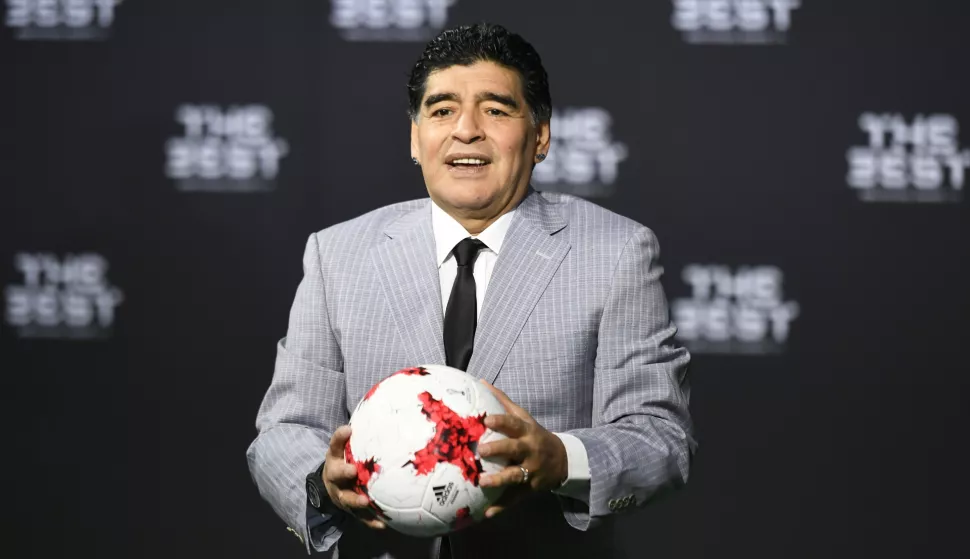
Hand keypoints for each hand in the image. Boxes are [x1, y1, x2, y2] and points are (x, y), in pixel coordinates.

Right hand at [323, 425, 385, 529]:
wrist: (334, 485)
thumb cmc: (347, 461)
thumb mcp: (348, 448)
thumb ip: (360, 434)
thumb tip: (380, 415)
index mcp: (335, 459)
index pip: (335, 445)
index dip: (339, 438)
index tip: (347, 430)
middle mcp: (335, 477)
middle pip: (336, 475)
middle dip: (343, 473)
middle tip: (353, 471)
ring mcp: (341, 494)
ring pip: (345, 498)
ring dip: (355, 500)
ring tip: (366, 502)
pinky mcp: (350, 510)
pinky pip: (359, 517)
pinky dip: (370, 521)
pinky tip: (382, 524)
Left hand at [476, 380, 568, 518]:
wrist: (563, 460)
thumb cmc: (535, 435)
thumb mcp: (525, 418)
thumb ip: (503, 402)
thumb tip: (481, 382)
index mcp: (528, 432)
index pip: (515, 424)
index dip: (502, 421)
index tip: (486, 419)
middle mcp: (530, 451)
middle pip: (515, 449)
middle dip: (499, 449)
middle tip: (482, 450)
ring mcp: (532, 471)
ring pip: (515, 476)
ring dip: (499, 480)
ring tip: (482, 482)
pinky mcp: (530, 488)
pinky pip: (515, 498)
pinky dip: (501, 507)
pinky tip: (486, 514)